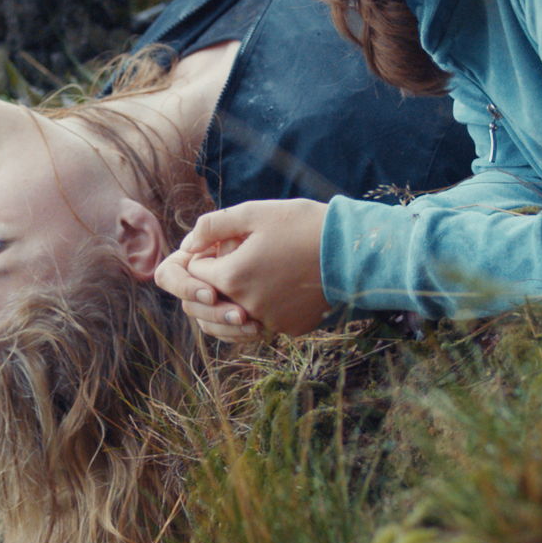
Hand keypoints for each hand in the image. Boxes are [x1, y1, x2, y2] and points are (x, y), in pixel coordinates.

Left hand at [154, 199, 332, 340]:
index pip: (195, 272)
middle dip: (214, 281)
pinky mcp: (290, 329)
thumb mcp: (254, 213)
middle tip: (237, 259)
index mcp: (232, 277)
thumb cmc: (303, 226)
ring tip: (255, 275)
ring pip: (234, 317)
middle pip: (209, 301)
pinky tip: (277, 288)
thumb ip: (213, 226)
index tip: (225, 243)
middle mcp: (247, 307)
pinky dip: (262, 310)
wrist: (353, 251)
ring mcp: (270, 322)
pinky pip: (262, 325)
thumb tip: (188, 243)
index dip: (205, 255)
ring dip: (235, 300)